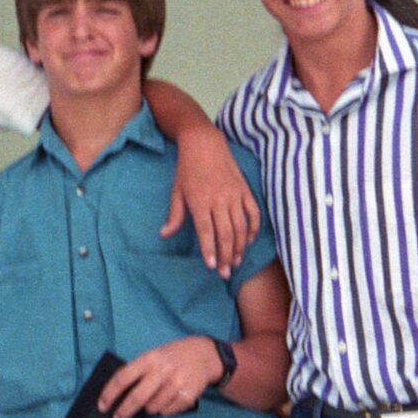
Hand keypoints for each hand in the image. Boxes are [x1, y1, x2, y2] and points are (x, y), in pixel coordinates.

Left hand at [99, 336, 223, 417]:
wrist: (203, 354)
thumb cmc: (171, 357)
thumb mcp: (152, 356)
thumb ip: (137, 372)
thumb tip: (118, 396)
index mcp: (148, 359)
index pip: (122, 378)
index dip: (109, 394)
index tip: (102, 406)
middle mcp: (161, 371)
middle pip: (137, 398)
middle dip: (124, 412)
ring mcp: (176, 384)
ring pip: (152, 407)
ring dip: (149, 407)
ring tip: (155, 397)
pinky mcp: (188, 396)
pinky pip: (167, 412)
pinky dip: (164, 409)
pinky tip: (169, 398)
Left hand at [162, 128, 258, 274]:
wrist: (204, 144)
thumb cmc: (187, 170)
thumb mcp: (176, 191)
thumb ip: (174, 215)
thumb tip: (165, 234)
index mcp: (200, 201)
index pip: (206, 231)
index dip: (210, 250)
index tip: (212, 267)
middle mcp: (219, 199)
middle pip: (226, 233)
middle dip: (226, 255)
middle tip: (226, 273)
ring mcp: (234, 194)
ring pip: (241, 226)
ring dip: (240, 246)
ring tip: (237, 261)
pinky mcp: (245, 190)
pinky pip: (253, 212)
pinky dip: (253, 228)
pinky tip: (248, 241)